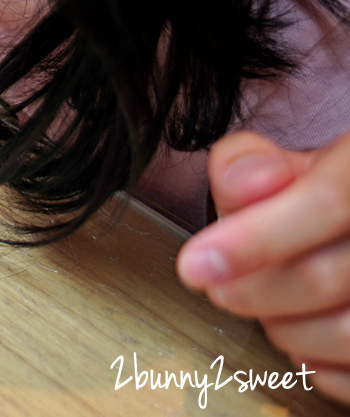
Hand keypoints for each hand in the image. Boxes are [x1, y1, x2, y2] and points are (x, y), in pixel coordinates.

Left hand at [177, 130, 349, 401]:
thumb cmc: (324, 199)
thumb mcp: (286, 165)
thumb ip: (248, 166)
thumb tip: (245, 187)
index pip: (326, 202)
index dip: (254, 238)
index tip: (196, 265)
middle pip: (323, 277)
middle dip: (253, 291)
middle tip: (222, 286)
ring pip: (346, 332)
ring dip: (286, 330)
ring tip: (268, 308)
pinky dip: (319, 365)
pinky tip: (304, 337)